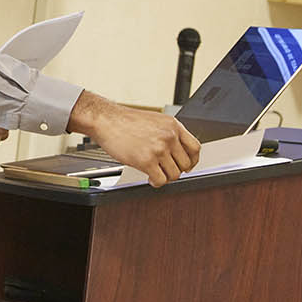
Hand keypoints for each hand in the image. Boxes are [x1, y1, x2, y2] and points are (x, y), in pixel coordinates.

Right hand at [66, 91, 200, 186]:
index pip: (195, 148)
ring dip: (165, 176)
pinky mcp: (146, 161)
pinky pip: (161, 180)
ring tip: (155, 172)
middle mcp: (169, 136)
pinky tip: (149, 177)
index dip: (192, 160)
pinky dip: (156, 182)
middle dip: (176, 170)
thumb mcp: (155, 121)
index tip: (186, 165)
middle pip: (186, 164)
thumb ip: (168, 134)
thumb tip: (178, 152)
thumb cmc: (125, 121)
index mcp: (173, 125)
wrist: (106, 120)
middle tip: (165, 170)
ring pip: (174, 174)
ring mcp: (158, 149)